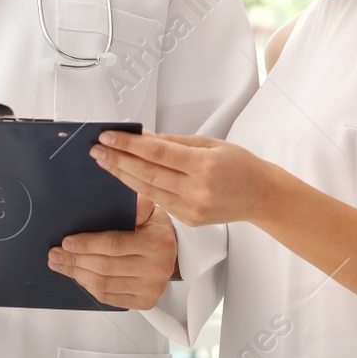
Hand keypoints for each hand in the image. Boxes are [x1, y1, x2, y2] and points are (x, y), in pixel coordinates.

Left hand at [50, 194, 176, 309]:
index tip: (66, 242)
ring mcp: (150, 288)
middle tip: (55, 255)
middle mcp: (156, 268)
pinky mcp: (144, 302)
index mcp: (157, 243)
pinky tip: (79, 277)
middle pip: (105, 267)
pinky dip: (89, 287)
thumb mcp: (151, 212)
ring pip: (104, 284)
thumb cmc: (157, 232)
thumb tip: (125, 199)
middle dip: (75, 260)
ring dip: (77, 274)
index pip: (114, 245)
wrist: (173, 256)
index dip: (86, 244)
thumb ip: (137, 206)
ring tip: (61, 266)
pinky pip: (109, 297)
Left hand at [89, 131, 276, 226]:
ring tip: (104, 162)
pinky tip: (125, 178)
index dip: (129, 145)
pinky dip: (139, 189)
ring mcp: (191, 209)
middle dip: (118, 160)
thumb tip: (142, 137)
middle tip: (96, 149)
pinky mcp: (187, 221)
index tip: (107, 136)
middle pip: (147, 173)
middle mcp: (197, 190)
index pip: (157, 153)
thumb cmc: (239, 164)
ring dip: (122, 175)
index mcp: (204, 166)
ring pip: (148, 190)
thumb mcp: (210, 144)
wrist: (261, 196)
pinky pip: (158, 202)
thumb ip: (174, 143)